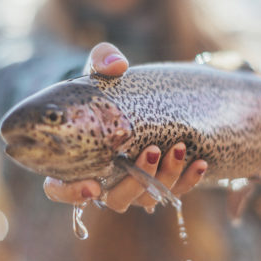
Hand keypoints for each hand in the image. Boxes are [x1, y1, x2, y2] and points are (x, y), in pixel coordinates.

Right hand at [43, 42, 207, 212]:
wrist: (132, 98)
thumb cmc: (105, 87)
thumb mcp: (99, 70)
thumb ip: (101, 61)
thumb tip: (116, 65)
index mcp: (74, 161)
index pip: (60, 188)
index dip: (71, 193)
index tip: (91, 186)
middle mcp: (102, 181)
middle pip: (114, 199)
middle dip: (133, 184)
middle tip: (150, 152)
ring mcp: (131, 186)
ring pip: (145, 198)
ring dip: (165, 179)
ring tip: (178, 148)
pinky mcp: (157, 182)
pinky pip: (173, 191)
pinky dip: (187, 181)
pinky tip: (199, 163)